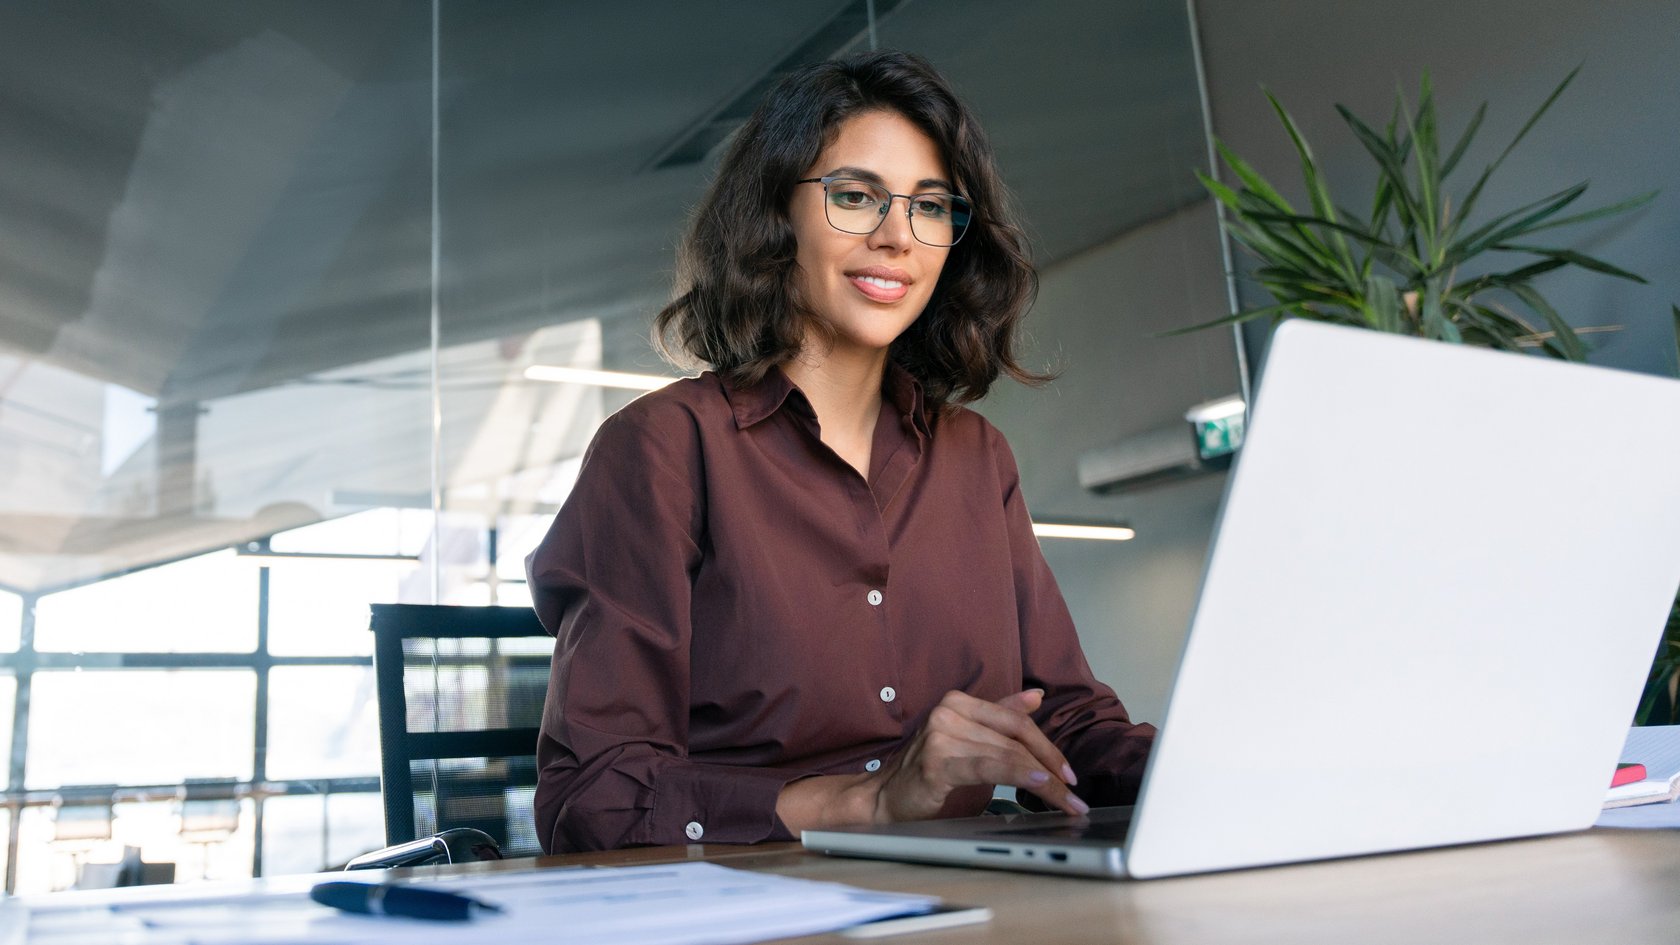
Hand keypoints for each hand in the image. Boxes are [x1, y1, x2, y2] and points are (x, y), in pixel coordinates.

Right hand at [866, 689, 1088, 821]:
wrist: (886, 797)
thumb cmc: (929, 770)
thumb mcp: (969, 739)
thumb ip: (1000, 717)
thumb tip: (1036, 695)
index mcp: (959, 702)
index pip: (1016, 720)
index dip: (1048, 746)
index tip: (1069, 772)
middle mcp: (949, 712)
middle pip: (1016, 739)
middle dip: (1051, 768)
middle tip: (1075, 795)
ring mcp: (941, 736)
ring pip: (1008, 756)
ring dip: (1044, 782)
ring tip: (1066, 801)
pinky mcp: (937, 762)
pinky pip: (989, 767)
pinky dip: (1019, 775)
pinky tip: (1039, 783)